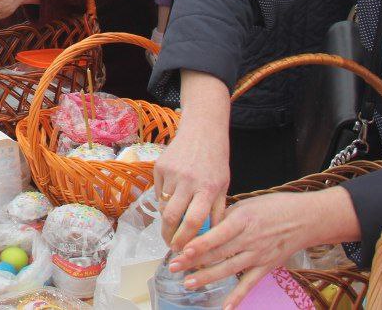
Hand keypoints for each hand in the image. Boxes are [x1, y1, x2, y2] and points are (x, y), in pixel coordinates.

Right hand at [154, 72, 231, 250]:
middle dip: (169, 235)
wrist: (202, 130)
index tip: (182, 250)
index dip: (186, 240)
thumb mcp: (223, 186)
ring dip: (166, 218)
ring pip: (163, 205)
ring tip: (172, 224)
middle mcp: (188, 181)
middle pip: (172, 216)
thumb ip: (216, 211)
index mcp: (207, 188)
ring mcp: (172, 173)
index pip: (194, 221)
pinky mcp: (160, 166)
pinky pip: (158, 191)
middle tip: (171, 244)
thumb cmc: (216, 160)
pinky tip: (171, 199)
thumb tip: (209, 237)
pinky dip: (163, 200)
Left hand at [169, 189, 358, 307]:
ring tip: (188, 283)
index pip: (217, 235)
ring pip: (229, 269)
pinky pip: (249, 284)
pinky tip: (225, 307)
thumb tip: (203, 225)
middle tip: (174, 268)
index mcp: (243, 220)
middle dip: (194, 261)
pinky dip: (238, 297)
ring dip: (207, 277)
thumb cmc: (274, 206)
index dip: (199, 244)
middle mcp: (250, 239)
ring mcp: (258, 255)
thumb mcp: (247, 203)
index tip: (181, 250)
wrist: (306, 218)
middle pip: (218, 253)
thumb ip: (226, 216)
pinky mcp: (267, 266)